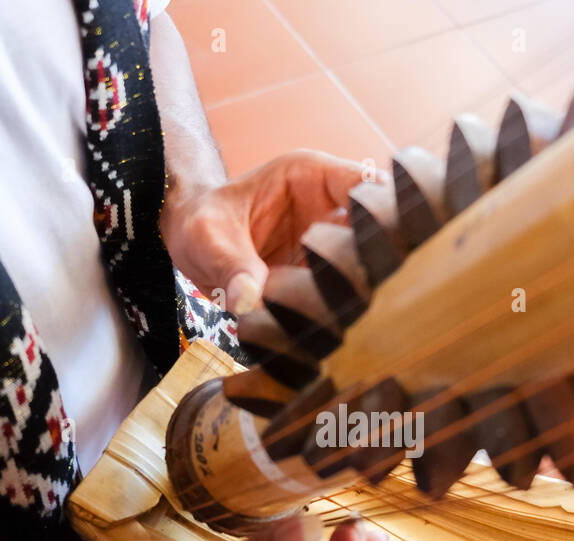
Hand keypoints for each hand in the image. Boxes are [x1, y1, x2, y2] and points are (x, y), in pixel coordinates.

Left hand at [160, 149, 382, 313]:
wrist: (189, 243)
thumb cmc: (198, 223)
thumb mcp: (207, 239)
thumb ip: (232, 266)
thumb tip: (250, 302)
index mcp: (311, 177)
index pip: (369, 186)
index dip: (384, 215)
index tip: (377, 253)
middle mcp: (331, 208)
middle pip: (379, 229)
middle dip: (378, 263)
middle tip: (365, 297)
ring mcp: (331, 244)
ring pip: (368, 263)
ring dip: (362, 291)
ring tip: (349, 319)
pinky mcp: (323, 276)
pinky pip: (344, 291)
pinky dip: (343, 310)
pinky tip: (335, 330)